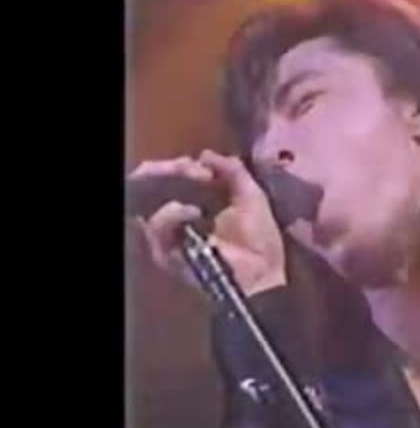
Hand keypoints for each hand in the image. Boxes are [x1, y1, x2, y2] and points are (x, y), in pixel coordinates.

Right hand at [128, 150, 286, 296]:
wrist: (261, 273)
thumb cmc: (260, 237)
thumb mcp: (252, 196)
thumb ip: (232, 171)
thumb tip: (205, 154)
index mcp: (203, 201)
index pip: (177, 177)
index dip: (182, 166)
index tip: (198, 163)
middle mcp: (182, 216)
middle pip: (157, 187)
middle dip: (166, 169)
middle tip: (181, 165)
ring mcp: (172, 235)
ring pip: (150, 202)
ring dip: (169, 184)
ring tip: (195, 182)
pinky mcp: (167, 253)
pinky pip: (156, 228)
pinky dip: (172, 214)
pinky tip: (191, 211)